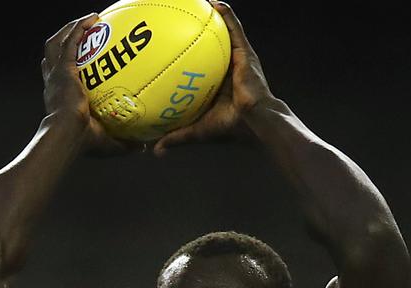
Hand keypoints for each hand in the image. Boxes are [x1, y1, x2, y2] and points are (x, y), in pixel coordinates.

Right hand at [41, 14, 130, 154]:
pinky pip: (70, 41)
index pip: (56, 75)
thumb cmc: (82, 142)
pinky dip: (79, 28)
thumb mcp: (106, 143)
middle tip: (82, 33)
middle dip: (65, 40)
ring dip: (71, 29)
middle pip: (53, 54)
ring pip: (57, 42)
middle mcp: (54, 83)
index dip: (63, 64)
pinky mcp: (64, 69)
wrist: (67, 135)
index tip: (75, 59)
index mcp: (59, 97)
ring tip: (89, 20)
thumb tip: (143, 147)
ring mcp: (57, 74)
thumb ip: (124, 143)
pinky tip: (92, 18)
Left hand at [152, 2, 275, 155]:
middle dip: (195, 34)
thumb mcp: (197, 130)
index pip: (196, 68)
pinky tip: (216, 3)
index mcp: (214, 86)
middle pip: (207, 47)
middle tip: (178, 21)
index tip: (167, 49)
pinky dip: (227, 16)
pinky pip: (235, 30)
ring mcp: (236, 60)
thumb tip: (155, 150)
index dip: (185, 58)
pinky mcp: (245, 54)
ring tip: (200, 3)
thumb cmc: (230, 128)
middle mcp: (224, 70)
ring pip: (222, 34)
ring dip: (212, 18)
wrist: (255, 123)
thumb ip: (176, 136)